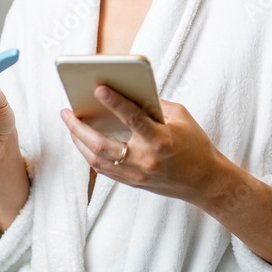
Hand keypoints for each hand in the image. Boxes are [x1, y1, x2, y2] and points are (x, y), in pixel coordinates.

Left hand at [60, 85, 221, 205]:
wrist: (205, 181)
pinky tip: (83, 141)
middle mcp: (146, 160)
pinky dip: (90, 154)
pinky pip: (104, 170)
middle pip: (103, 145)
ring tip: (70, 124)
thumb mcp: (180, 117)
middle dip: (80, 127)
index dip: (115, 102)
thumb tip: (127, 92)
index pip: (133, 118)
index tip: (98, 88)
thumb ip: (154, 105)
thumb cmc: (195, 144)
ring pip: (97, 160)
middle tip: (66, 111)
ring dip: (79, 141)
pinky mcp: (133, 183)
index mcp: (161, 140)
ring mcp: (137, 175)